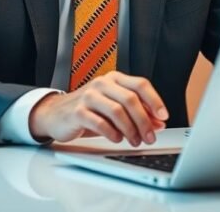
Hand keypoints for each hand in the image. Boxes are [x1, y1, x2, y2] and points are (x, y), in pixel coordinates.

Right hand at [28, 72, 168, 145]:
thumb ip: (138, 113)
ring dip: (130, 129)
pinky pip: (99, 122)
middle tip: (150, 137)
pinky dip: (112, 133)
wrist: (56, 114)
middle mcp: (102, 83)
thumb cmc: (89, 110)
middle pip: (130, 99)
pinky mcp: (77, 111)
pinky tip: (117, 139)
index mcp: (114, 79)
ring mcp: (88, 96)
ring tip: (135, 141)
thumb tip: (159, 123)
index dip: (155, 100)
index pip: (140, 84)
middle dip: (144, 121)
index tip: (163, 116)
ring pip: (116, 111)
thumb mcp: (115, 109)